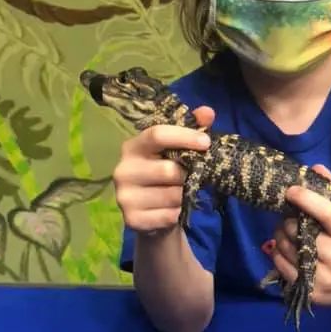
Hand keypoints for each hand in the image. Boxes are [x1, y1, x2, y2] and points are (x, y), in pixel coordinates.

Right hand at [112, 106, 213, 233]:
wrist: (153, 217)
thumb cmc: (168, 178)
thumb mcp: (180, 152)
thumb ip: (193, 129)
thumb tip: (208, 112)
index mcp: (133, 147)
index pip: (156, 135)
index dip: (183, 137)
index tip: (206, 143)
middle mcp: (122, 170)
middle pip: (168, 170)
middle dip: (187, 175)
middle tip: (190, 178)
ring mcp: (124, 196)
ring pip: (172, 195)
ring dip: (184, 196)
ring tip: (179, 195)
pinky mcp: (132, 219)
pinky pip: (169, 215)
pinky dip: (178, 214)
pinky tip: (172, 211)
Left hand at [268, 164, 330, 312]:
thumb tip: (315, 168)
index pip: (328, 214)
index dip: (307, 199)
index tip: (291, 190)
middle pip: (300, 231)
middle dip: (289, 220)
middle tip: (289, 217)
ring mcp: (324, 279)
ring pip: (286, 247)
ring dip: (280, 235)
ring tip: (286, 232)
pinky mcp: (309, 291)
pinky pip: (281, 264)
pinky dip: (278, 252)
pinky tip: (286, 249)